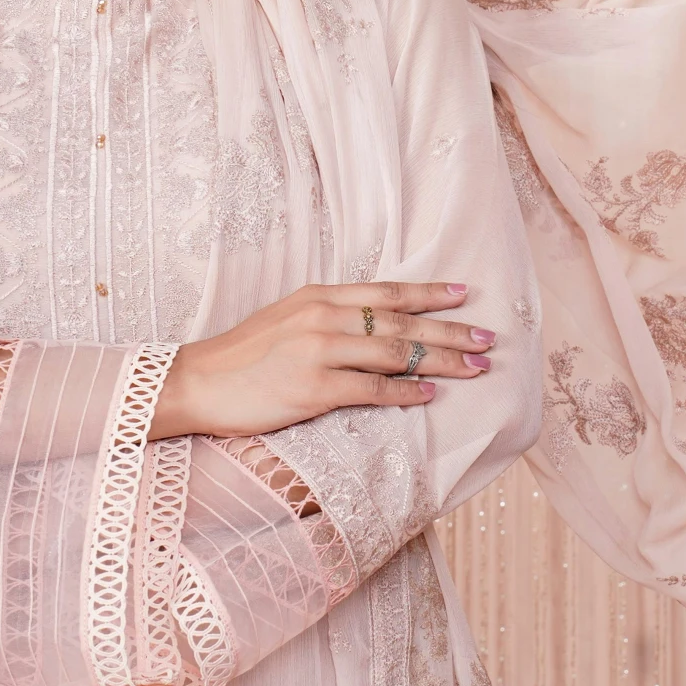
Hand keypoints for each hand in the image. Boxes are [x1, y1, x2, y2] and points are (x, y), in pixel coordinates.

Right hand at [149, 280, 495, 440]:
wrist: (198, 381)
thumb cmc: (244, 354)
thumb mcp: (288, 316)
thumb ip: (329, 314)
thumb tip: (376, 323)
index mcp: (320, 296)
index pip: (387, 292)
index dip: (429, 293)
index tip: (465, 294)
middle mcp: (324, 317)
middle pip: (401, 323)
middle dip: (450, 330)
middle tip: (487, 339)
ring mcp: (319, 351)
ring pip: (396, 354)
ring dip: (440, 361)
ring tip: (474, 368)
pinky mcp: (313, 388)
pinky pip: (372, 389)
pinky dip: (406, 391)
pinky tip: (430, 393)